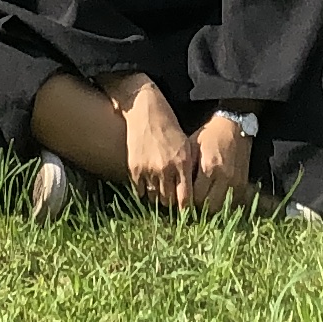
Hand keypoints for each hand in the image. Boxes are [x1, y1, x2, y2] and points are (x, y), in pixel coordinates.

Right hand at [114, 79, 196, 212]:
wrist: (145, 109)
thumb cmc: (168, 125)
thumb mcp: (185, 144)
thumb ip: (187, 168)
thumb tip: (188, 192)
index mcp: (182, 162)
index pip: (185, 198)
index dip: (186, 209)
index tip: (186, 212)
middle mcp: (166, 168)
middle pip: (169, 201)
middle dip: (171, 203)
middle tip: (171, 201)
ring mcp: (149, 169)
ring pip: (154, 198)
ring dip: (157, 196)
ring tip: (159, 191)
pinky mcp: (134, 168)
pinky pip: (140, 191)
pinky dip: (144, 190)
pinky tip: (147, 183)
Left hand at [189, 114, 252, 212]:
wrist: (234, 126)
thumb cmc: (209, 136)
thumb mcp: (192, 148)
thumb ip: (186, 169)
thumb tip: (176, 188)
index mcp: (209, 167)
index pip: (196, 196)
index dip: (187, 201)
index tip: (182, 201)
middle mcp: (224, 177)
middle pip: (209, 206)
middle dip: (199, 207)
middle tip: (192, 204)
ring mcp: (236, 181)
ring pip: (222, 207)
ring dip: (211, 207)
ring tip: (204, 201)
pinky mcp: (243, 183)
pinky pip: (233, 202)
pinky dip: (223, 203)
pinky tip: (215, 197)